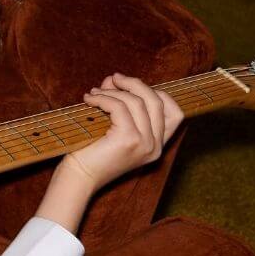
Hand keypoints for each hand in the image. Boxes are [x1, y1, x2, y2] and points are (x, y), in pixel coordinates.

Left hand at [61, 73, 183, 192]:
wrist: (79, 177)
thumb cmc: (92, 153)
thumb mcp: (112, 126)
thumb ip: (119, 102)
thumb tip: (114, 78)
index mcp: (157, 146)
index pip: (175, 114)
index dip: (157, 93)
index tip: (131, 87)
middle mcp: (155, 146)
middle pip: (156, 101)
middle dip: (134, 84)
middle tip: (113, 79)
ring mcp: (145, 144)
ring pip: (136, 102)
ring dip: (114, 91)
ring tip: (94, 92)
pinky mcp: (129, 139)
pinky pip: (119, 107)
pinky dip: (103, 98)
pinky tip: (89, 100)